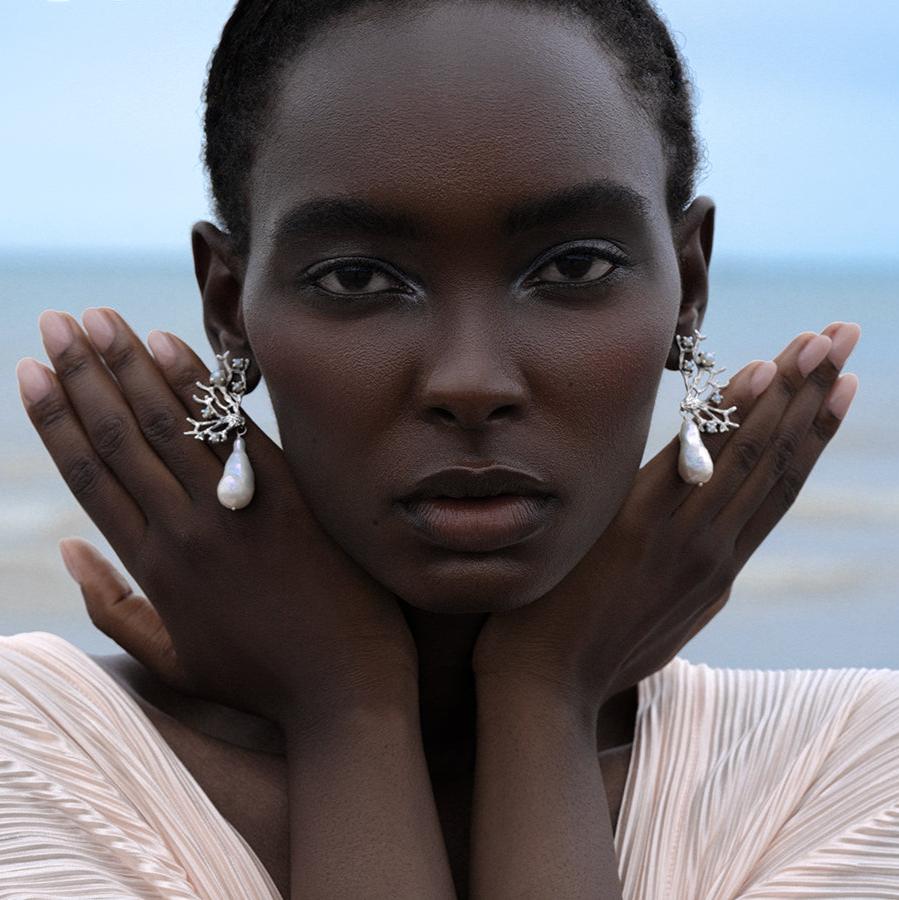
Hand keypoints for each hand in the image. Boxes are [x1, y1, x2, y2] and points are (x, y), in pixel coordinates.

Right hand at [16, 308, 417, 728]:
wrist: (344, 689)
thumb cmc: (259, 678)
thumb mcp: (173, 658)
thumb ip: (113, 608)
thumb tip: (66, 551)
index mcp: (153, 569)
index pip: (90, 477)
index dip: (55, 420)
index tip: (30, 373)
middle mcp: (184, 531)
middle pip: (119, 438)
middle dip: (81, 375)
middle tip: (56, 322)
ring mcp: (235, 511)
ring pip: (166, 425)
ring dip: (129, 365)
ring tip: (97, 319)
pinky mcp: (287, 496)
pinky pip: (233, 429)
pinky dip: (198, 386)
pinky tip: (168, 345)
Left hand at [472, 322, 859, 710]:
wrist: (546, 687)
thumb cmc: (594, 651)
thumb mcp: (660, 616)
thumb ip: (689, 575)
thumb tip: (710, 545)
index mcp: (718, 568)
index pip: (778, 488)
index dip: (814, 435)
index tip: (842, 388)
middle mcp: (715, 550)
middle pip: (779, 460)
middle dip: (817, 394)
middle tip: (847, 335)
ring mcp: (684, 538)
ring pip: (753, 454)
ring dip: (791, 391)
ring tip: (824, 341)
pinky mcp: (640, 526)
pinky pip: (695, 460)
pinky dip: (731, 416)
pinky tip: (759, 373)